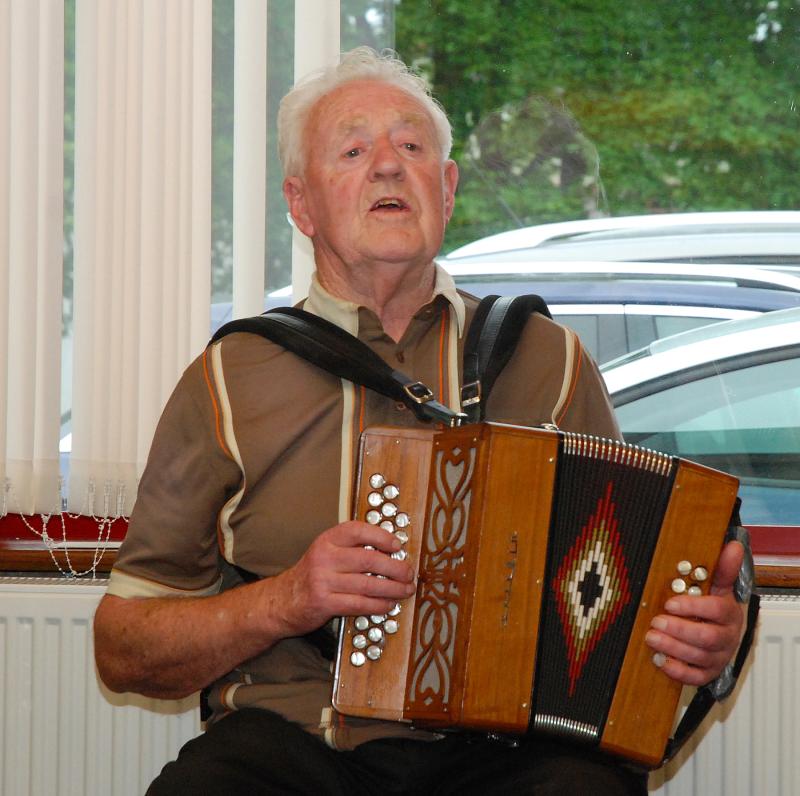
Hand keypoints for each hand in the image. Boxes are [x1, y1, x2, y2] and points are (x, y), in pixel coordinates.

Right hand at [270, 520, 415, 637]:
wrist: (281, 600)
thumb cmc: (312, 575)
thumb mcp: (327, 552)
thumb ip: (352, 548)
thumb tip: (390, 549)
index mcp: (327, 540)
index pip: (358, 531)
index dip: (382, 537)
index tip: (398, 545)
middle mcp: (324, 557)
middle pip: (369, 560)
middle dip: (395, 567)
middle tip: (409, 572)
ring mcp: (323, 581)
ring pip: (368, 584)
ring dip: (392, 589)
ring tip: (406, 589)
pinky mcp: (324, 603)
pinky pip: (359, 604)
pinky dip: (378, 605)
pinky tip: (388, 604)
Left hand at [645, 540, 745, 685]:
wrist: (720, 633)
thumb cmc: (713, 607)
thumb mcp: (717, 586)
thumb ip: (722, 568)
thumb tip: (733, 546)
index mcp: (728, 613)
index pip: (715, 610)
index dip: (692, 607)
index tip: (669, 602)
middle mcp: (726, 637)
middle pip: (706, 637)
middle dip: (678, 630)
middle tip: (655, 622)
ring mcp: (718, 657)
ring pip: (698, 657)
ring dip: (672, 647)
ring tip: (651, 637)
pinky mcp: (708, 673)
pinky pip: (694, 677)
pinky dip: (677, 670)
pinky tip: (659, 660)